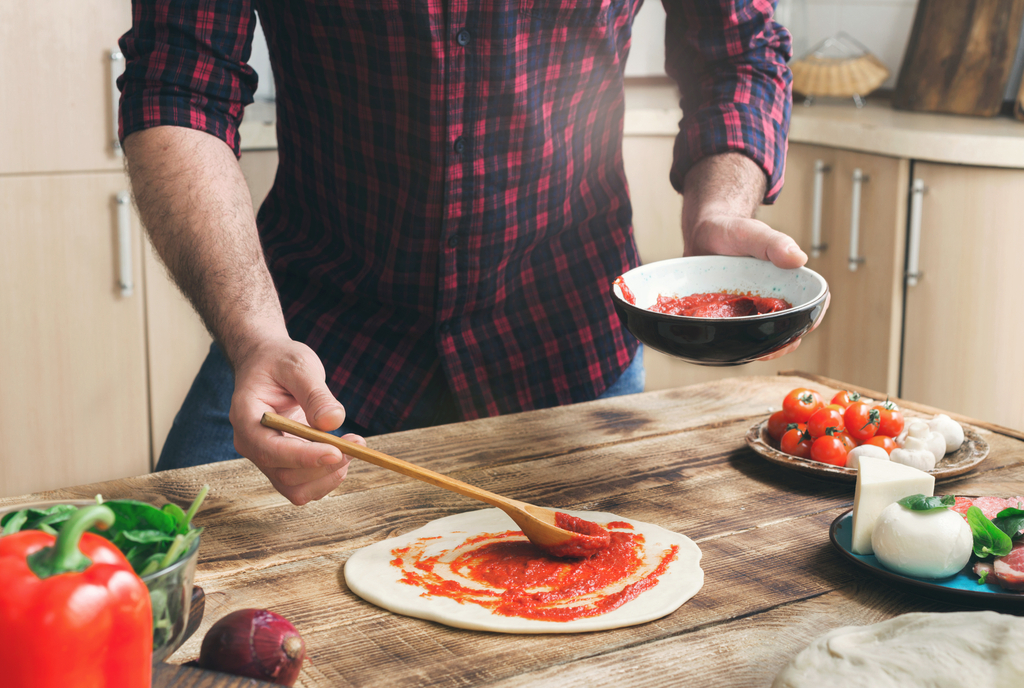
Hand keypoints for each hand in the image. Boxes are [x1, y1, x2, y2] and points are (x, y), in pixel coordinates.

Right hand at [228, 337, 365, 504]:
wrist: (268, 364)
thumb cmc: (279, 361)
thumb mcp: (298, 365)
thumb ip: (315, 393)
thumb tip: (332, 421)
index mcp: (246, 418)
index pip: (270, 450)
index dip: (304, 457)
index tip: (336, 452)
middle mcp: (253, 444)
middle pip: (285, 476)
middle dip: (325, 467)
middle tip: (357, 443)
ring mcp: (267, 457)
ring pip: (296, 489)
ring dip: (330, 475)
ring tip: (353, 446)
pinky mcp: (284, 463)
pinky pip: (305, 485)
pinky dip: (328, 475)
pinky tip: (343, 450)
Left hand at [681, 153, 825, 358]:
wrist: (702, 232)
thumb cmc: (733, 230)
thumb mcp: (754, 233)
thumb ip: (774, 244)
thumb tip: (798, 260)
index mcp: (788, 283)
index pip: (810, 306)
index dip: (811, 320)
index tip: (801, 331)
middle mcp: (771, 300)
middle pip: (787, 329)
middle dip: (782, 344)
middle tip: (767, 350)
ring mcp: (749, 310)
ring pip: (760, 336)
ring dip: (757, 346)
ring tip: (746, 352)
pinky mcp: (728, 316)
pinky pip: (733, 333)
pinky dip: (731, 342)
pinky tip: (722, 347)